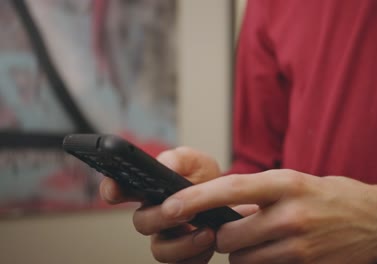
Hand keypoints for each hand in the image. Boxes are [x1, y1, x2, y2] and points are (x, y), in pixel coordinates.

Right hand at [100, 146, 220, 262]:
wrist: (229, 197)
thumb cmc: (204, 177)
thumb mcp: (194, 161)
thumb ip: (178, 159)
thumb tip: (166, 166)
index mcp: (148, 190)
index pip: (120, 190)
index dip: (112, 190)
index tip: (114, 189)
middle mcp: (152, 215)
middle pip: (142, 223)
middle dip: (161, 217)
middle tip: (185, 211)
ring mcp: (167, 237)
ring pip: (160, 250)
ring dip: (183, 244)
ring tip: (207, 232)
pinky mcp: (184, 254)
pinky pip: (182, 263)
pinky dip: (198, 256)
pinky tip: (212, 241)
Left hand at [159, 169, 376, 263]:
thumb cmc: (334, 197)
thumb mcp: (298, 183)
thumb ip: (261, 195)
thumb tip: (223, 208)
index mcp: (287, 183)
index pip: (230, 188)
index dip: (194, 198)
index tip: (168, 206)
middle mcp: (290, 214)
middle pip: (229, 236)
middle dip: (224, 237)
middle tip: (237, 231)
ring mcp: (299, 245)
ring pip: (242, 260)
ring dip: (243, 254)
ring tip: (263, 242)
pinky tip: (276, 254)